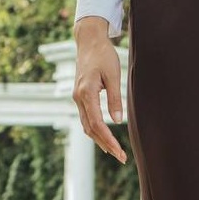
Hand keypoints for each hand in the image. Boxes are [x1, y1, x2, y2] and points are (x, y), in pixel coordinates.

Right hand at [72, 16, 128, 163]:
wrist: (89, 41)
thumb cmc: (103, 55)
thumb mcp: (114, 75)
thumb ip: (115, 98)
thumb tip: (117, 121)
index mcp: (86, 93)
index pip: (97, 124)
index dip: (108, 140)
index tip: (119, 152)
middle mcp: (78, 98)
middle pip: (90, 129)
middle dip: (106, 144)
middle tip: (122, 157)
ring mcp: (77, 98)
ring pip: (87, 126)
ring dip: (100, 140)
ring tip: (115, 152)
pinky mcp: (80, 97)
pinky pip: (86, 119)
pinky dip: (95, 131)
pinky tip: (105, 138)